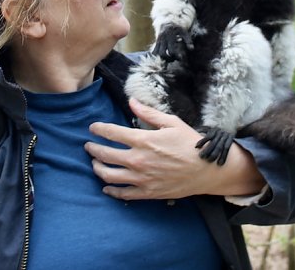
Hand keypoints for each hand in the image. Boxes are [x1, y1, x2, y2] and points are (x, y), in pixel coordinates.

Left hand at [85, 98, 264, 199]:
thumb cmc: (190, 143)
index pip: (112, 133)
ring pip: (109, 176)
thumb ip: (148, 113)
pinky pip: (122, 194)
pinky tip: (106, 187)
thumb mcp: (171, 122)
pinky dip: (111, 191)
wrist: (206, 170)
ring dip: (97, 169)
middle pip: (105, 155)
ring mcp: (141, 178)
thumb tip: (131, 101)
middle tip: (88, 146)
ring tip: (94, 164)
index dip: (99, 129)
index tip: (93, 127)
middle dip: (92, 149)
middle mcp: (138, 160)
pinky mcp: (147, 193)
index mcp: (143, 140)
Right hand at [151, 25, 192, 61]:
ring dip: (162, 58)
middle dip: (168, 59)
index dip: (176, 56)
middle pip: (162, 54)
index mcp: (170, 37)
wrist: (166, 21)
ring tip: (169, 58)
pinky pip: (153, 51)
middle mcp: (163, 39)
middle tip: (174, 58)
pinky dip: (157, 56)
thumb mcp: (184, 32)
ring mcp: (158, 41)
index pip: (171, 51)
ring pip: (156, 53)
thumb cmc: (177, 28)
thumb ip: (188, 40)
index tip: (180, 58)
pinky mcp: (156, 42)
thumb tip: (191, 49)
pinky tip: (163, 56)